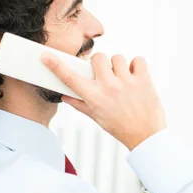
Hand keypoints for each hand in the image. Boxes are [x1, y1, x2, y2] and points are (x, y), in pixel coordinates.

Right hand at [41, 52, 166, 149]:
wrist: (146, 136)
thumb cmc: (121, 128)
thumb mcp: (97, 118)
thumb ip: (80, 105)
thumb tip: (65, 96)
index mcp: (95, 98)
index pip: (71, 79)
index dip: (56, 66)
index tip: (47, 56)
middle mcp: (109, 88)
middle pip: (98, 58)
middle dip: (100, 64)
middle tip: (105, 74)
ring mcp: (127, 82)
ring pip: (118, 58)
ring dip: (119, 66)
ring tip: (123, 79)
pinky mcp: (143, 80)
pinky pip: (138, 60)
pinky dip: (137, 66)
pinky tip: (135, 76)